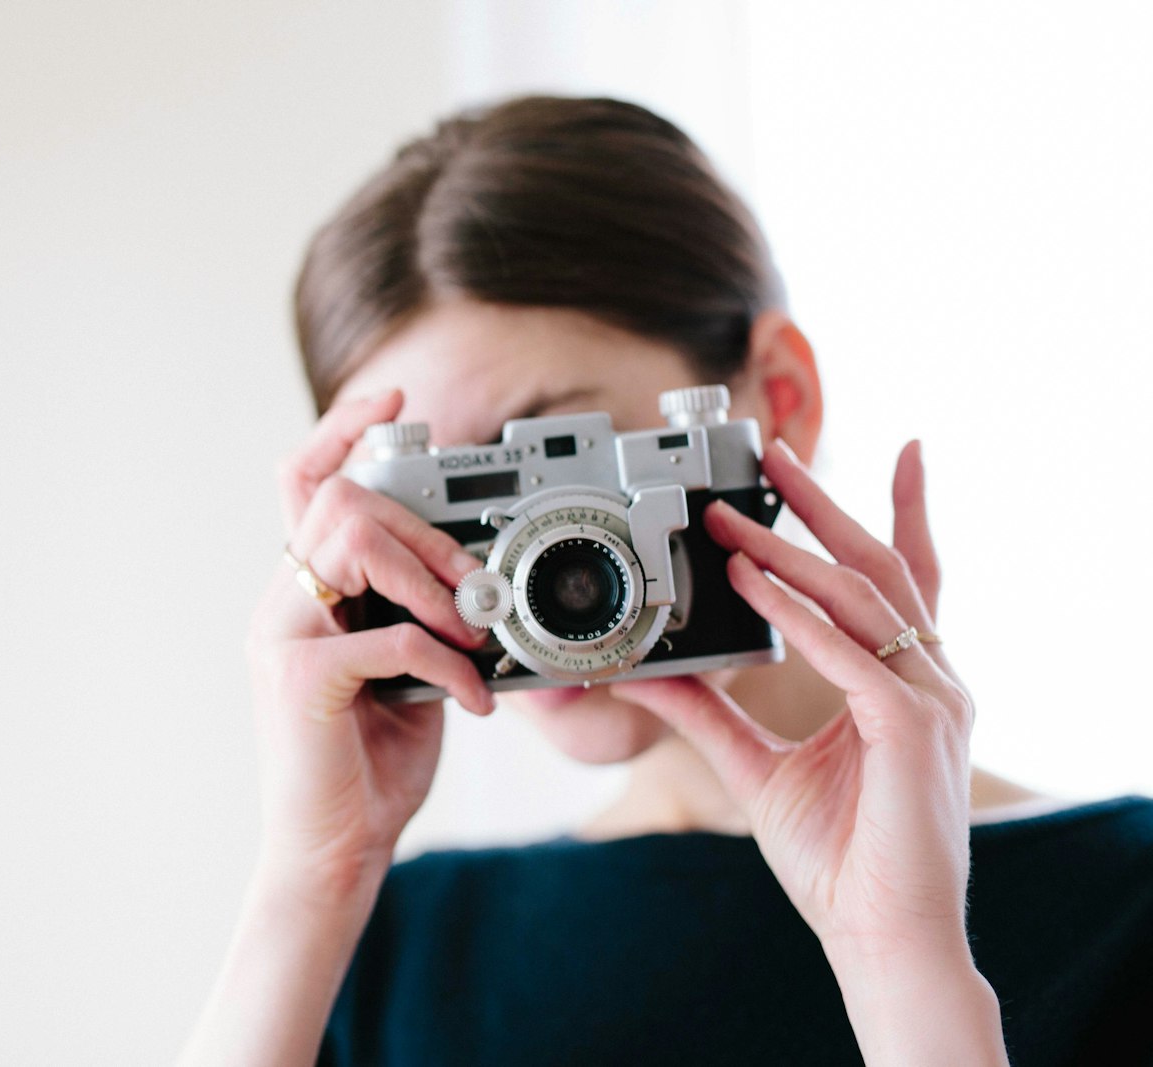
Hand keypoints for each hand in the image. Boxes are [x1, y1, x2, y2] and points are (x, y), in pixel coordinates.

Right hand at [247, 388, 493, 897]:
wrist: (333, 855)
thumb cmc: (368, 770)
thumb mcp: (407, 675)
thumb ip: (419, 617)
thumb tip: (472, 580)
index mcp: (302, 597)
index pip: (305, 483)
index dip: (343, 428)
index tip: (392, 398)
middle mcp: (280, 606)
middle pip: (342, 500)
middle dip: (425, 530)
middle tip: (474, 588)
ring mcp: (280, 638)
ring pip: (349, 537)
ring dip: (429, 576)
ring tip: (469, 630)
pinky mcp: (300, 680)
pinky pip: (386, 632)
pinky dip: (446, 660)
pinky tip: (472, 697)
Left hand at [615, 439, 977, 962]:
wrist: (879, 934)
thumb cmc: (839, 859)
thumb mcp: (754, 766)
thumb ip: (704, 713)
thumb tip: (642, 672)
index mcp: (905, 683)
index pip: (905, 582)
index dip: (900, 512)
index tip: (896, 454)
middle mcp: (928, 681)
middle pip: (881, 566)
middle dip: (826, 504)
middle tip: (777, 453)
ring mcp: (929, 701)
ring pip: (861, 598)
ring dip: (790, 551)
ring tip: (730, 520)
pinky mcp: (912, 729)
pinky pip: (851, 655)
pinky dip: (797, 617)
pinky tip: (749, 586)